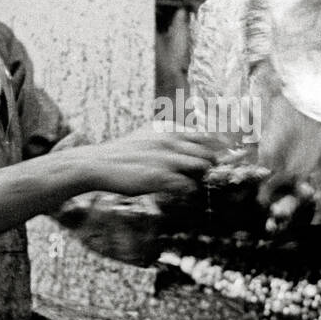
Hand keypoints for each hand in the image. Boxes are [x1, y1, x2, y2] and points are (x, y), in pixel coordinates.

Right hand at [73, 124, 225, 198]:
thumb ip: (169, 137)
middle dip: (210, 165)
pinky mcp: (160, 177)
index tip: (220, 156)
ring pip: (202, 167)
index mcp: (169, 129)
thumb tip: (189, 140)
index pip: (207, 136)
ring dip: (200, 177)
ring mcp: (166, 159)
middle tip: (203, 173)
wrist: (100, 164)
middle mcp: (170, 141)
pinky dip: (188, 189)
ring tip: (190, 181)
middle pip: (208, 153)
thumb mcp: (148, 135)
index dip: (217, 148)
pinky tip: (180, 190)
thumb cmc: (124, 152)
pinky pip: (188, 185)